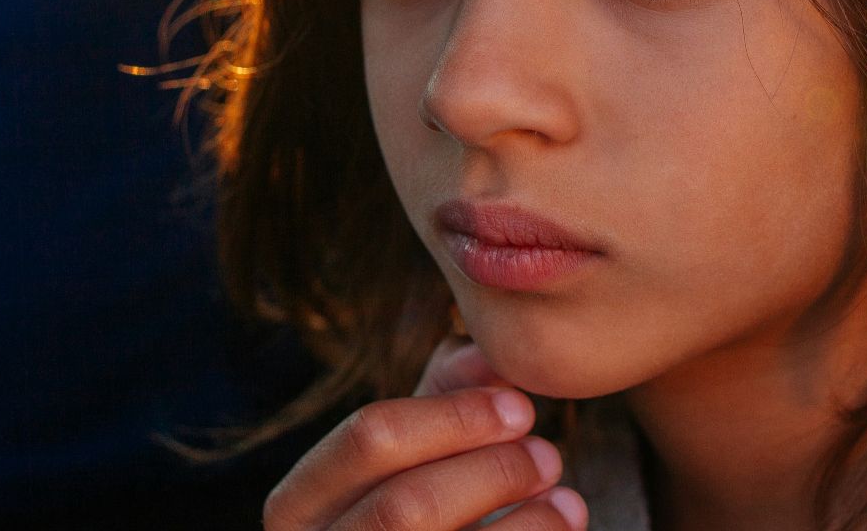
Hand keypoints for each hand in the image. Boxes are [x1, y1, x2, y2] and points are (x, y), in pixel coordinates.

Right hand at [262, 337, 586, 530]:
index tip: (522, 407)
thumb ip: (443, 396)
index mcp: (299, 506)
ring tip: (567, 499)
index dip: (455, 416)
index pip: (368, 438)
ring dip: (525, 523)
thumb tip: (487, 354)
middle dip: (491, 474)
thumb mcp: (418, 450)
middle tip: (549, 456)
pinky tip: (564, 524)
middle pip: (405, 507)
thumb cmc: (419, 505)